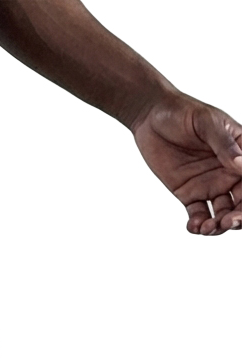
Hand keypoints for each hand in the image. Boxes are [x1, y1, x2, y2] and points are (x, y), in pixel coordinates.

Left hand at [132, 91, 241, 234]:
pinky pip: (199, 215)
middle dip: (238, 217)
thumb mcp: (206, 123)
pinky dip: (199, 225)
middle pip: (241, 202)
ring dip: (219, 226)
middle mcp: (229, 172)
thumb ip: (224, 145)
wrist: (151, 117)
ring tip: (208, 227)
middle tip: (228, 222)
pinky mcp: (189, 194)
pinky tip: (195, 226)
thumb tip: (241, 164)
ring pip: (222, 213)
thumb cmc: (183, 112)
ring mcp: (210, 184)